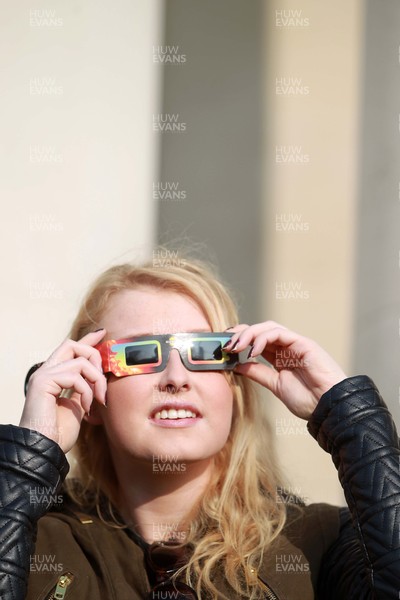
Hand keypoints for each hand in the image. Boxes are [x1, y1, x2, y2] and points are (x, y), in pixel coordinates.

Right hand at [19, 329, 106, 452]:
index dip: (87, 340)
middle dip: (94, 357)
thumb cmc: (59, 434)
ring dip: (96, 380)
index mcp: (52, 376)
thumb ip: (83, 389)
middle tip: (103, 382)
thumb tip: (97, 378)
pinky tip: (86, 408)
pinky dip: (86, 391)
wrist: (44, 451)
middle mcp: (45, 372)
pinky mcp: (43, 382)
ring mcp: (43, 376)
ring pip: (79, 360)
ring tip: (98, 400)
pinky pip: (75, 376)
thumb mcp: (77, 406)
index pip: (70, 349)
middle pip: (73, 345)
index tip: (102, 333)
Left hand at [225, 322, 346, 419]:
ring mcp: (295, 343)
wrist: (328, 408)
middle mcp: (287, 347)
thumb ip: (258, 373)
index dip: (240, 340)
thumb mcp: (275, 385)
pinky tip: (253, 351)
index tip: (224, 347)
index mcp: (280, 357)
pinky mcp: (303, 343)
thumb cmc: (308, 399)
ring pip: (267, 327)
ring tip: (236, 347)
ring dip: (249, 334)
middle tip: (226, 345)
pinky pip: (279, 333)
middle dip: (240, 334)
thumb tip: (238, 365)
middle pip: (259, 330)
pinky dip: (263, 338)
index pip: (256, 341)